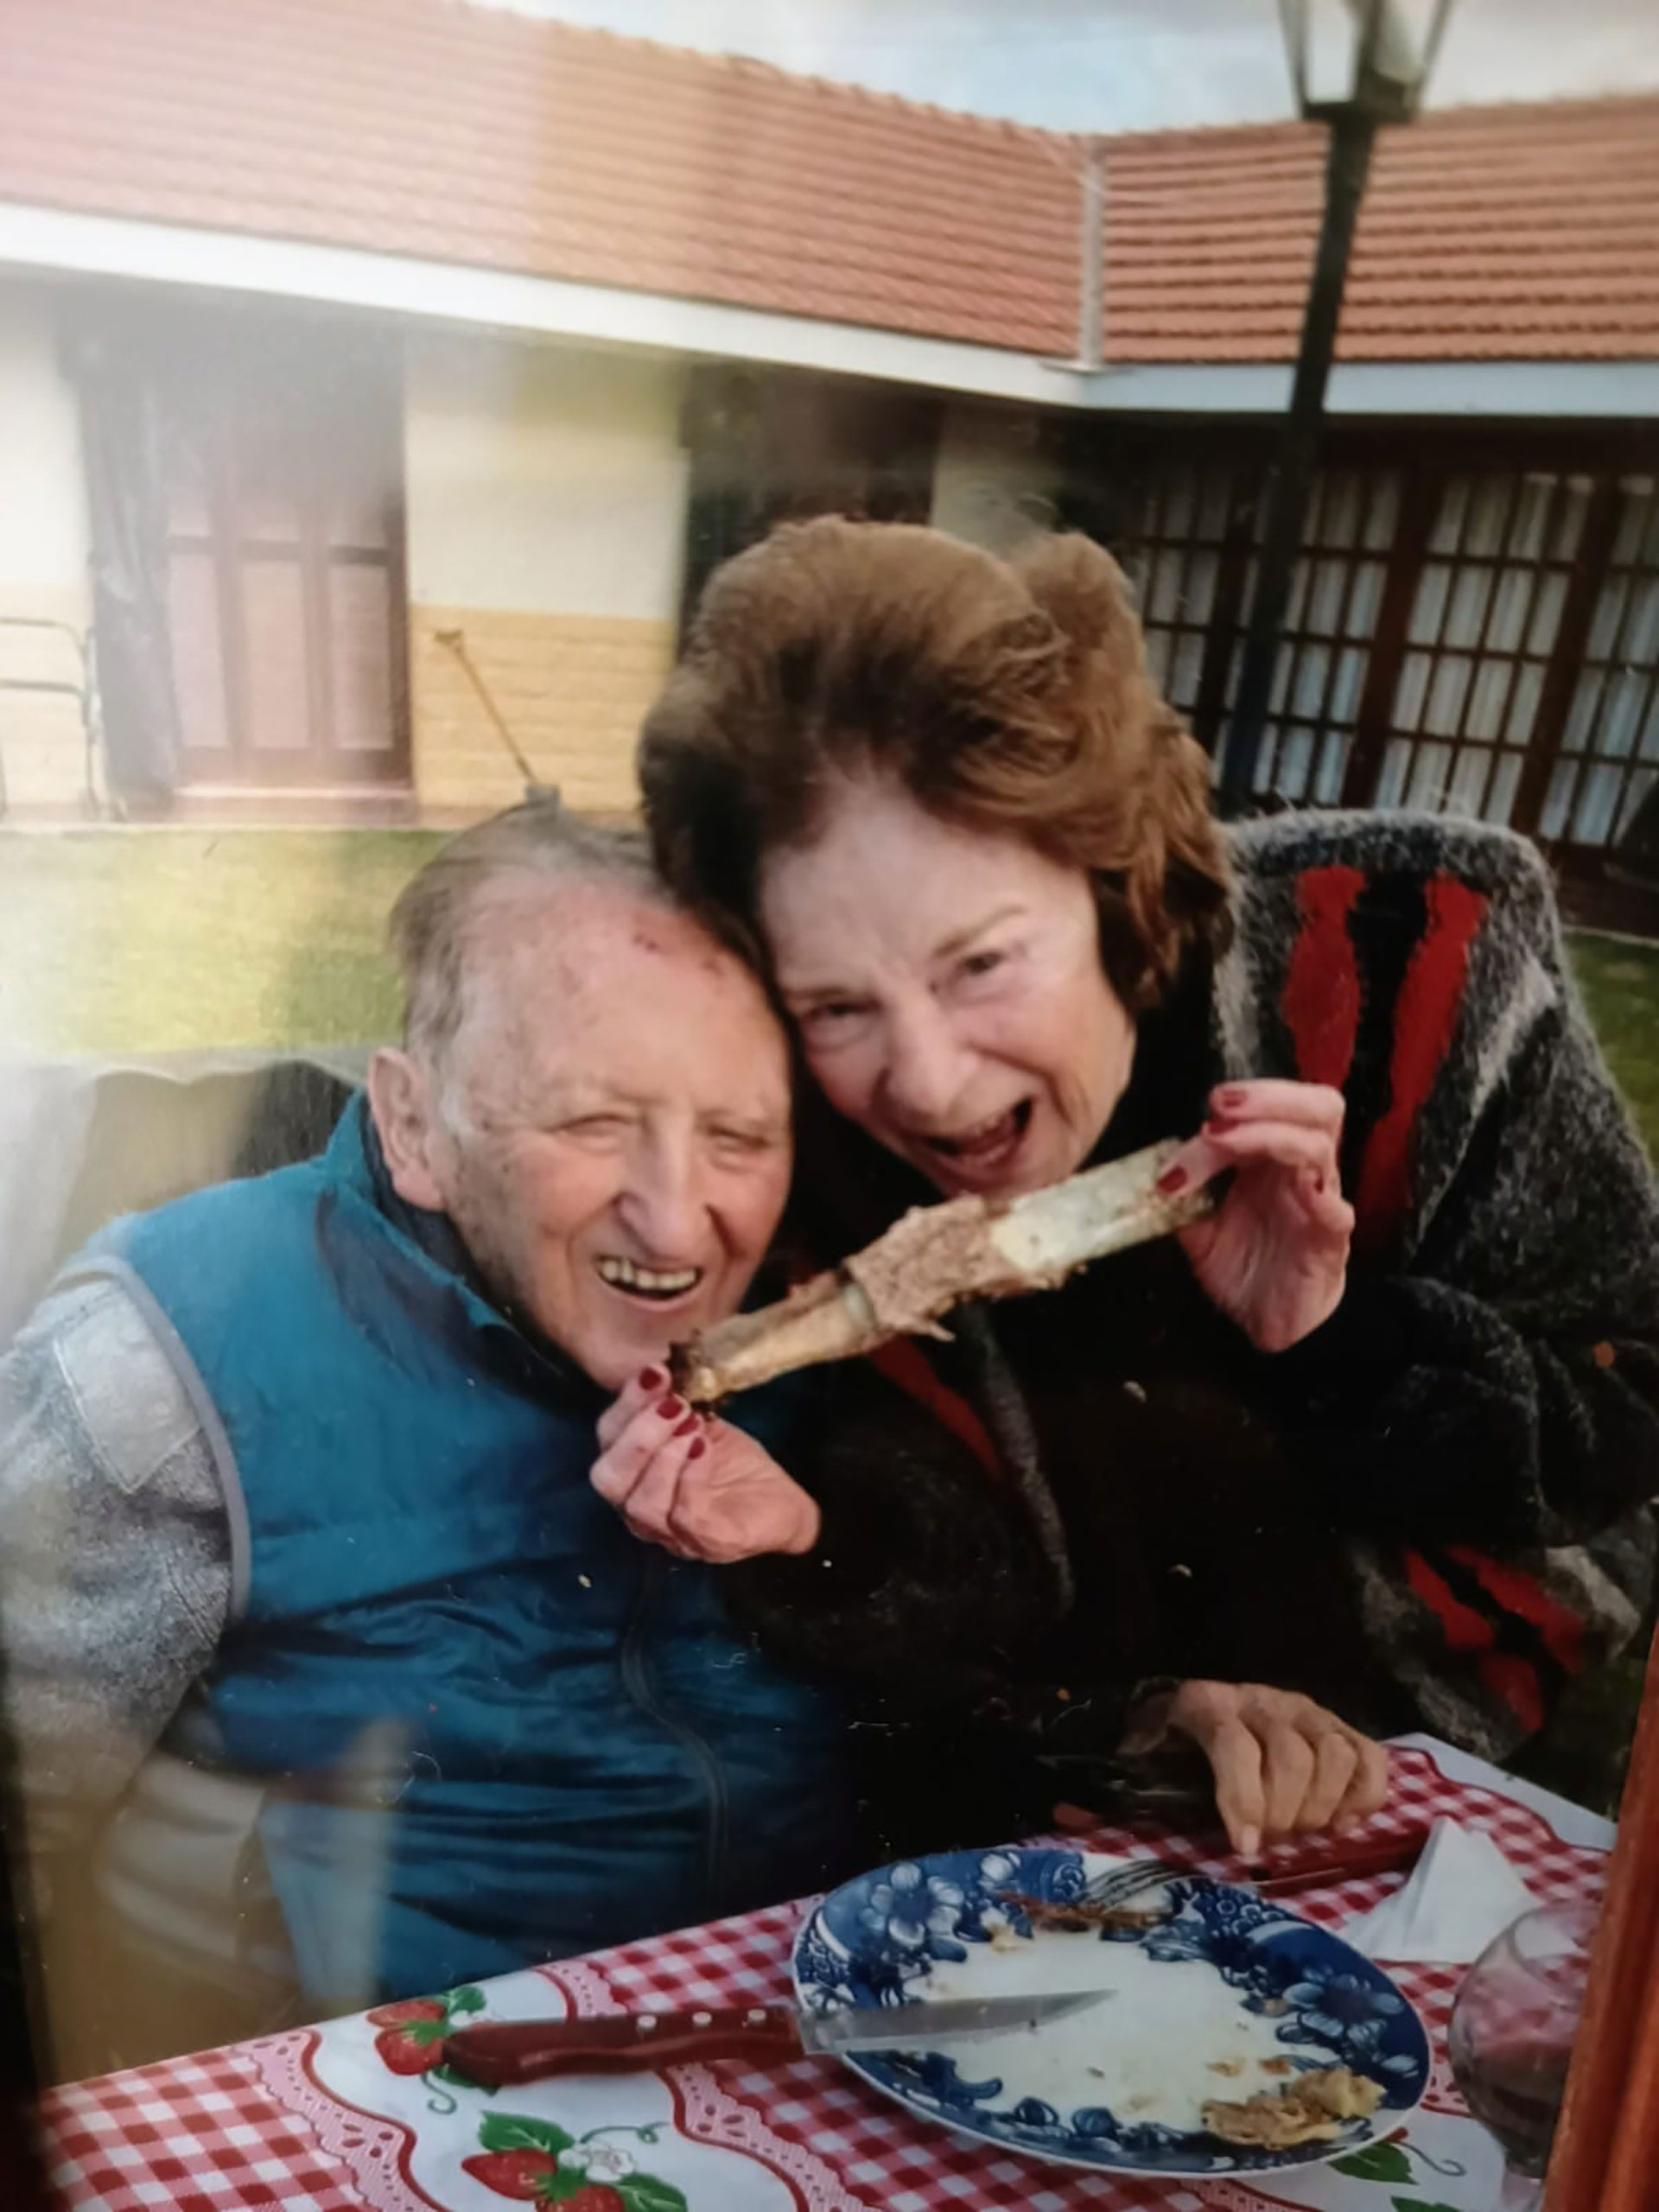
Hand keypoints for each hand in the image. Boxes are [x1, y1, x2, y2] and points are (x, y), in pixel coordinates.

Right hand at [590, 1366, 820, 1563]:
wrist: (784, 1506)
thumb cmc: (736, 1466)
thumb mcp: (701, 1425)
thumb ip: (674, 1405)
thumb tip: (662, 1367)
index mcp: (633, 1475)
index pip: (607, 1441)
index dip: (626, 1404)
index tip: (656, 1372)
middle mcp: (640, 1509)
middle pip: (609, 1478)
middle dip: (637, 1435)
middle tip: (675, 1404)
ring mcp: (671, 1532)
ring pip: (641, 1502)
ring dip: (665, 1455)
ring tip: (693, 1424)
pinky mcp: (707, 1542)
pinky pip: (685, 1513)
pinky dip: (691, 1476)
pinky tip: (705, 1447)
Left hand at [1125, 1679, 1390, 1856]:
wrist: (1199, 1705)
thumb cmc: (1172, 1745)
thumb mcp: (1143, 1756)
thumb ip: (1122, 1783)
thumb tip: (1076, 1815)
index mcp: (1207, 1704)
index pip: (1235, 1746)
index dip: (1243, 1799)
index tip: (1246, 1849)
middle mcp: (1262, 1699)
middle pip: (1293, 1757)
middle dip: (1284, 1815)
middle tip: (1270, 1844)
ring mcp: (1306, 1709)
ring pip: (1335, 1754)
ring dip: (1321, 1808)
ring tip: (1300, 1833)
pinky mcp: (1338, 1724)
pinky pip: (1370, 1757)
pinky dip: (1364, 1796)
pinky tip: (1340, 1824)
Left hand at [1157, 1079, 1353, 1351]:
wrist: (1269, 1321)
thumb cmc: (1245, 1266)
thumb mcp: (1198, 1230)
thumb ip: (1179, 1200)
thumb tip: (1148, 1176)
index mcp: (1272, 1159)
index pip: (1268, 1110)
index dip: (1237, 1105)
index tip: (1200, 1116)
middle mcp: (1301, 1170)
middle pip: (1315, 1106)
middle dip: (1268, 1096)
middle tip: (1220, 1103)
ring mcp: (1320, 1202)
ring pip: (1321, 1145)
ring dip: (1269, 1133)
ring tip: (1224, 1139)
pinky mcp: (1330, 1242)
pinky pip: (1337, 1211)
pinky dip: (1320, 1196)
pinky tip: (1298, 1190)